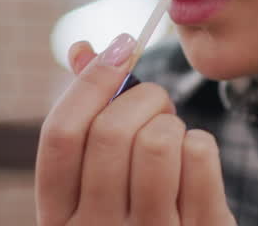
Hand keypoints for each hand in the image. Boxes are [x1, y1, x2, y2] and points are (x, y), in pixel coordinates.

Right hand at [36, 34, 236, 225]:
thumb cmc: (133, 212)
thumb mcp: (97, 183)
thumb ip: (88, 119)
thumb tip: (82, 50)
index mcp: (58, 217)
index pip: (60, 134)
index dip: (90, 81)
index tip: (120, 50)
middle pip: (111, 131)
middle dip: (143, 97)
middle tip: (157, 103)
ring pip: (157, 141)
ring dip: (171, 123)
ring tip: (172, 137)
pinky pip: (198, 156)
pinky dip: (198, 142)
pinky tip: (192, 161)